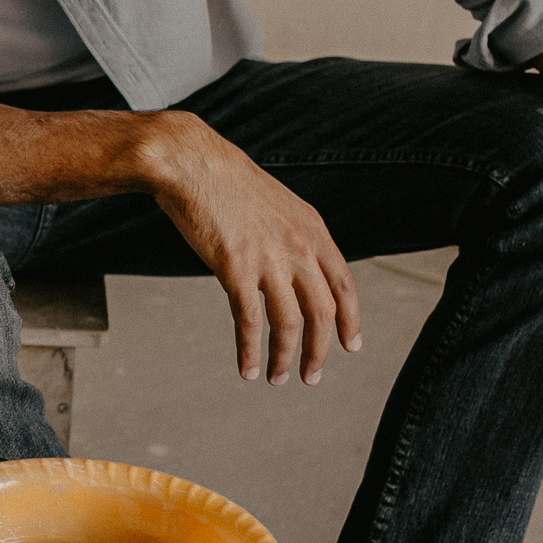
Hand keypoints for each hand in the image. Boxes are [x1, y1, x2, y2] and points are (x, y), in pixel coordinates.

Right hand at [141, 113, 361, 385]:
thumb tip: (294, 269)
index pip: (345, 285)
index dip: (351, 320)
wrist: (191, 163)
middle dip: (319, 351)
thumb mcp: (276, 206)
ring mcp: (269, 259)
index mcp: (313, 230)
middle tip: (311, 376)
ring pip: (289, 324)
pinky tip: (247, 369)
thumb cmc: (226, 183)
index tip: (351, 346)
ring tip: (276, 379)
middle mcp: (299, 247)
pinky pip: (249, 322)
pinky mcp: (236, 269)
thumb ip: (293, 237)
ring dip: (284, 358)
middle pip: (322, 313)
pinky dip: (251, 351)